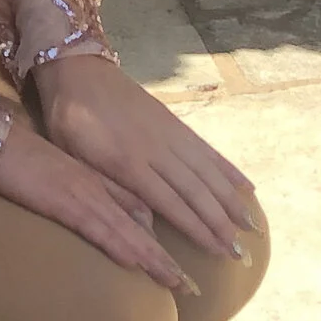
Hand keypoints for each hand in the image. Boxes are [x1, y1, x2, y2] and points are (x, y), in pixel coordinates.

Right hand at [0, 105, 198, 294]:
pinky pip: (95, 226)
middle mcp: (100, 188)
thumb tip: (137, 222)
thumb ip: (104, 193)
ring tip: (175, 283)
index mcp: (102, 182)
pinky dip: (116, 243)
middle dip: (166, 261)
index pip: (143, 215)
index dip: (163, 245)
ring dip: (151, 259)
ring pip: (125, 231)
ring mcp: (83, 194)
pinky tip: (133, 259)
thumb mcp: (71, 176)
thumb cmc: (28, 160)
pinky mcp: (63, 202)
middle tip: (192, 288)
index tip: (184, 270)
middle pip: (140, 229)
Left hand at [32, 49, 260, 261]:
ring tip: (250, 224)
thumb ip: (111, 190)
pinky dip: (227, 168)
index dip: (198, 229)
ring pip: (207, 170)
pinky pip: (206, 148)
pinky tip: (244, 184)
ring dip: (231, 199)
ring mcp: (168, 133)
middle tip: (242, 249)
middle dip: (221, 222)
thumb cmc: (70, 122)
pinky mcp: (173, 121)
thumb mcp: (76, 159)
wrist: (78, 70)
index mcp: (128, 163)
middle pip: (196, 190)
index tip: (219, 251)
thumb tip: (146, 226)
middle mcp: (156, 149)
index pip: (171, 203)